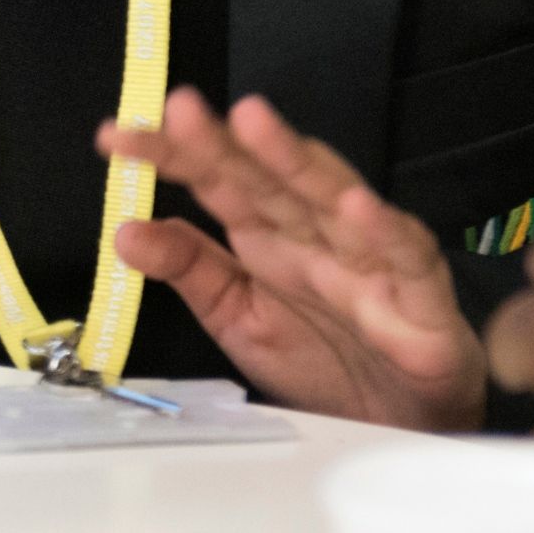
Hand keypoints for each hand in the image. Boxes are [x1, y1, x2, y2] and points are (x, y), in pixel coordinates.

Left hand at [98, 88, 485, 427]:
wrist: (397, 425)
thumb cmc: (321, 362)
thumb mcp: (237, 319)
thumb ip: (190, 273)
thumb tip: (124, 232)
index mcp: (264, 233)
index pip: (213, 180)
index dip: (169, 154)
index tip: (113, 137)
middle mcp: (310, 231)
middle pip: (265, 175)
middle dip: (225, 141)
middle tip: (181, 108)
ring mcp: (366, 255)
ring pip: (329, 195)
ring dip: (294, 159)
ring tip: (253, 123)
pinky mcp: (420, 292)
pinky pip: (403, 253)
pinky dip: (383, 229)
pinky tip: (354, 207)